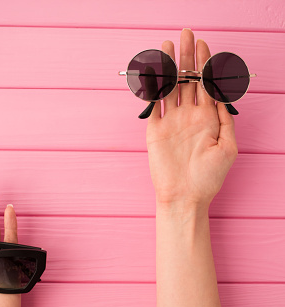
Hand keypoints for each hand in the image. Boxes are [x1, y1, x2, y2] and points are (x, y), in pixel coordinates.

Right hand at [146, 29, 237, 209]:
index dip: (205, 64)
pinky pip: (153, 104)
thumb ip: (225, 120)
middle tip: (187, 34)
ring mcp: (171, 122)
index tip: (204, 45)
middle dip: (188, 57)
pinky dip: (153, 87)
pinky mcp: (155, 130)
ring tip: (168, 45)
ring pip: (170, 87)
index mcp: (207, 119)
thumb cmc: (208, 177)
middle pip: (188, 81)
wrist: (184, 196)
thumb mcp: (228, 147)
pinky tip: (155, 70)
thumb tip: (222, 97)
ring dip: (169, 66)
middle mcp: (188, 117)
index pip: (206, 85)